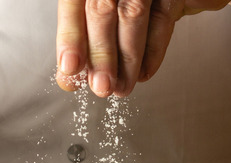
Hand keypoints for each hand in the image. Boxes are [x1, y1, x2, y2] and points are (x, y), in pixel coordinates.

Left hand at [55, 0, 230, 97]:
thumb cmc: (125, 2)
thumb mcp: (97, 13)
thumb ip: (82, 40)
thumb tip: (69, 78)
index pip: (73, 3)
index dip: (71, 36)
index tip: (70, 68)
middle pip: (102, 9)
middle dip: (101, 54)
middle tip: (101, 87)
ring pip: (132, 14)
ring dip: (127, 59)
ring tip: (121, 87)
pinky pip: (162, 17)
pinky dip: (153, 51)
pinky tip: (143, 73)